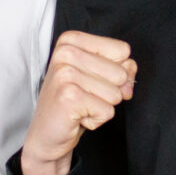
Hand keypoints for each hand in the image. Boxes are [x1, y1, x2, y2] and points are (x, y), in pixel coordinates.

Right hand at [21, 32, 136, 174]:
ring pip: (116, 94)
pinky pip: (108, 111)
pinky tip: (77, 117)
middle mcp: (66, 52)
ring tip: (80, 106)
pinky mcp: (69, 96)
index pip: (123, 50)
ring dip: (102, 106)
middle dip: (110, 92)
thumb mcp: (99, 77)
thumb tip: (129, 80)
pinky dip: (96, 120)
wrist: (47, 134)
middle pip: (121, 73)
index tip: (93, 80)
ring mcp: (65, 74)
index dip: (117, 71)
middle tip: (85, 96)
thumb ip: (122, 69)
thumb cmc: (73, 102)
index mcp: (72, 40)